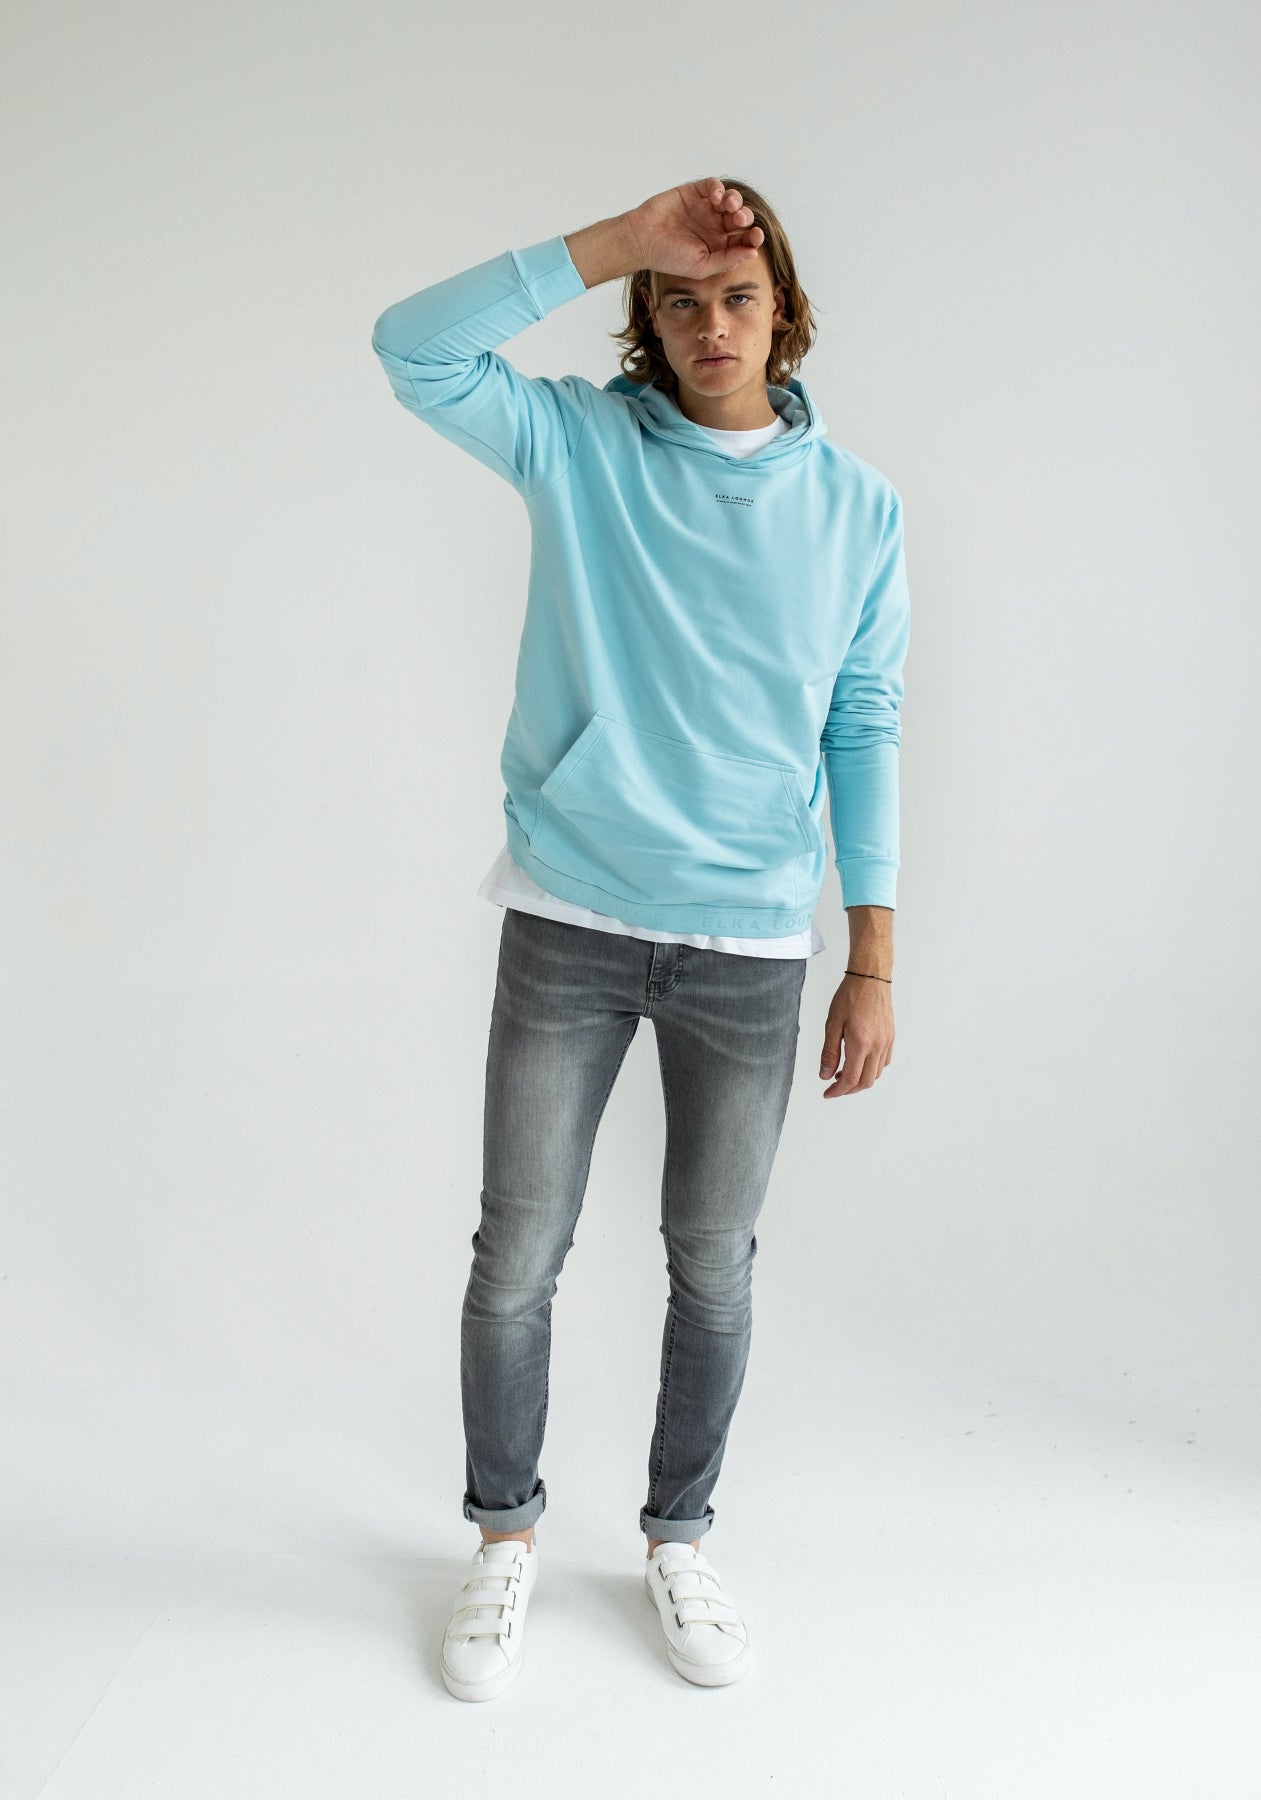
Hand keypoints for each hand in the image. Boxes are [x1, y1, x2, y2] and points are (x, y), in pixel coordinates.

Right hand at [625, 177, 763, 280]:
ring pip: (730, 199)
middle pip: (740, 218)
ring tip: (729, 206)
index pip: (743, 239)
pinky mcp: (694, 192)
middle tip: (739, 219)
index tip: (757, 236)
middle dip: (745, 217)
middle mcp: (714, 226)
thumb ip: (727, 260)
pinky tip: (715, 197)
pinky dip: (718, 188)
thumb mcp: (702, 266)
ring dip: (735, 200)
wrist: (642, 240)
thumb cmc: (669, 258)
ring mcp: (705, 208)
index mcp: (719, 245)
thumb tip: (754, 252)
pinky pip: (713, 185)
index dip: (753, 237)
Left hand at [819, 974, 894, 1098]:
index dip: (838, 1091)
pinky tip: (859, 1062)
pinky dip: (871, 1069)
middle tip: (834, 1087)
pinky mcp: (891, 1037)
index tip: (828, 1094)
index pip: (850, 1078)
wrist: (870, 979)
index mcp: (860, 1043)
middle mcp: (877, 1046)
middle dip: (849, 1089)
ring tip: (843, 1073)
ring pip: (876, 1074)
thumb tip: (825, 1075)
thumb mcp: (832, 1024)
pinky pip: (884, 1062)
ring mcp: (887, 1042)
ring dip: (860, 1080)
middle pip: (865, 1081)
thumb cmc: (849, 997)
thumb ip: (829, 1052)